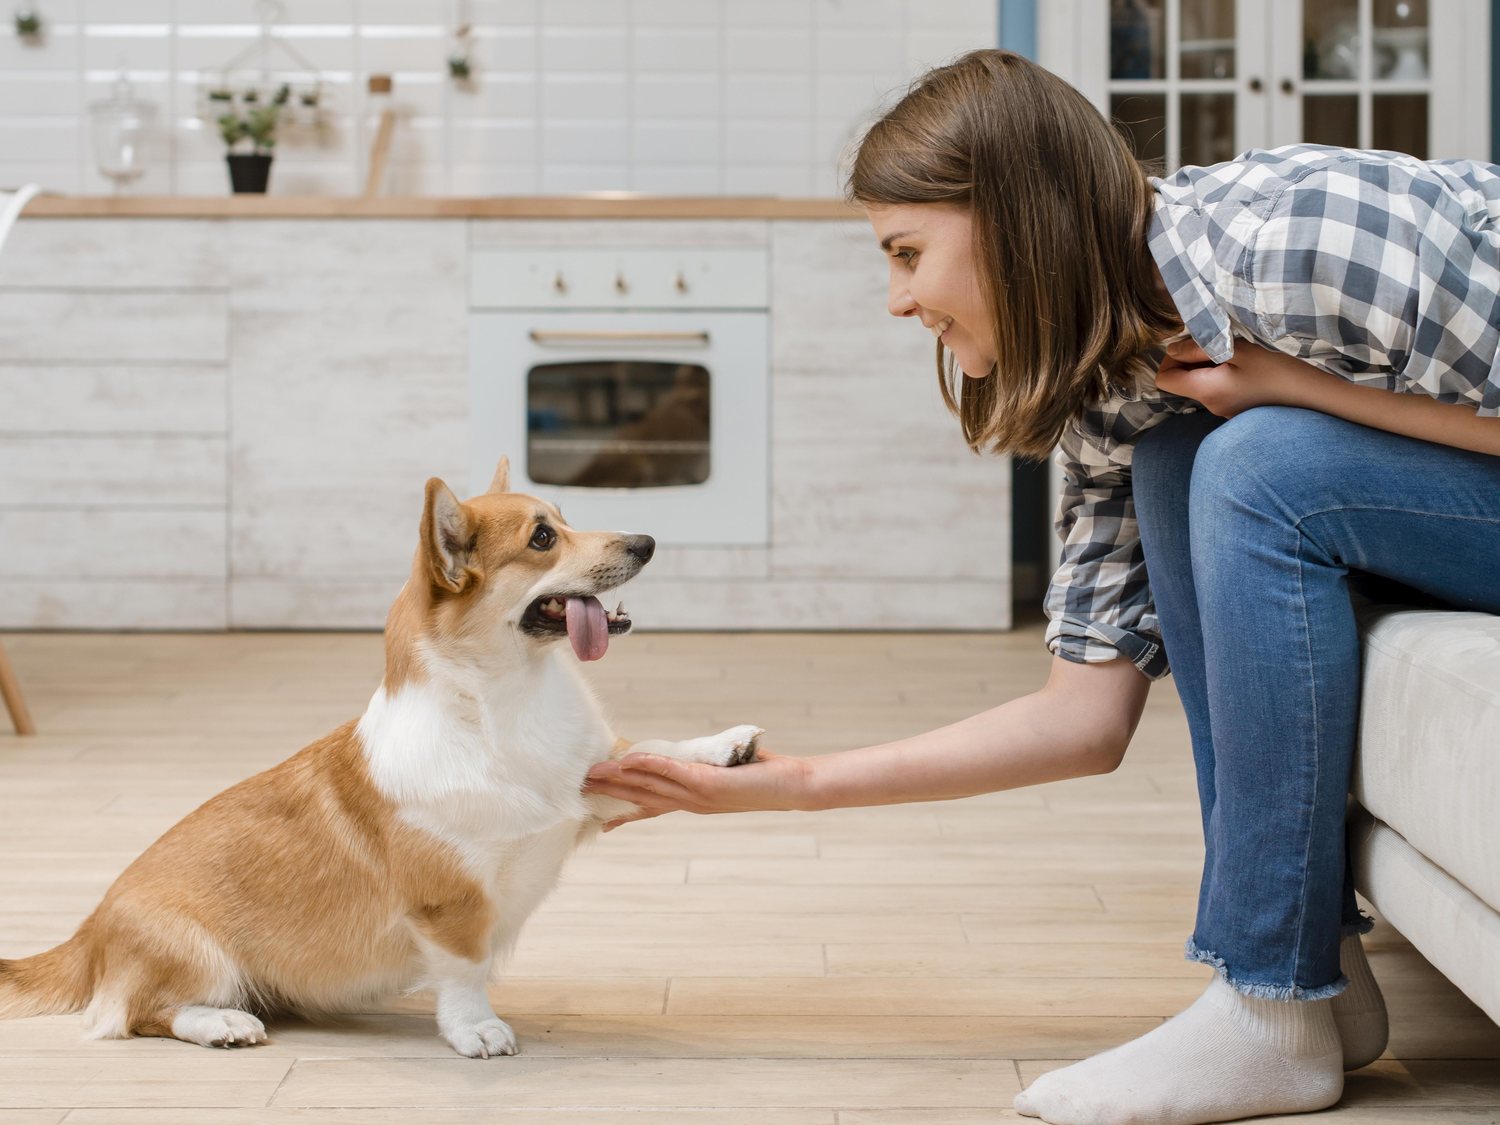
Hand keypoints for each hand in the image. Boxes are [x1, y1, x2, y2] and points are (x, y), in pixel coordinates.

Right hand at [583, 748, 812, 830]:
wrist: (795, 786)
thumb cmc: (767, 775)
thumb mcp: (728, 769)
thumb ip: (706, 764)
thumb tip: (692, 754)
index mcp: (695, 802)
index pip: (653, 808)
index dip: (626, 813)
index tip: (601, 820)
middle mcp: (692, 803)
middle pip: (641, 798)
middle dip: (610, 793)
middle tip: (580, 789)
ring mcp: (698, 796)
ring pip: (649, 786)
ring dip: (619, 779)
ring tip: (592, 774)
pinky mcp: (709, 783)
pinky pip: (671, 770)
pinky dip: (648, 764)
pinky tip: (628, 759)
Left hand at [1155, 337, 1309, 417]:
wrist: (1315, 396)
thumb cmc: (1280, 370)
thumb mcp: (1239, 350)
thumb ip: (1201, 348)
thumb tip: (1173, 349)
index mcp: (1207, 390)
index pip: (1165, 379)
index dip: (1170, 358)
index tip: (1191, 343)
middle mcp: (1211, 405)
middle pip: (1182, 381)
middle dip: (1191, 358)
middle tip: (1216, 341)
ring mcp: (1224, 410)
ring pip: (1201, 383)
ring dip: (1210, 364)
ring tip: (1235, 351)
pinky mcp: (1238, 409)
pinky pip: (1219, 388)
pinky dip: (1224, 373)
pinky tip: (1246, 365)